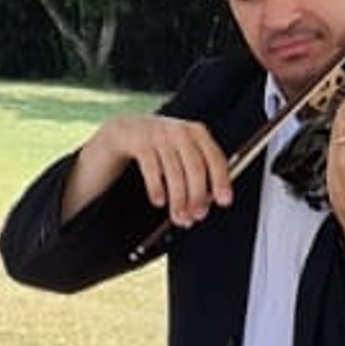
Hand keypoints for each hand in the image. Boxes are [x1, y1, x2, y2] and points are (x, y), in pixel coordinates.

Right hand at [64, 110, 232, 229]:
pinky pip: (150, 166)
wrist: (120, 133)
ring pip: (174, 169)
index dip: (221, 180)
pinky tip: (158, 201)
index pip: (214, 156)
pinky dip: (156, 186)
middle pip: (195, 164)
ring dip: (178, 197)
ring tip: (178, 217)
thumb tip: (201, 207)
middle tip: (196, 215)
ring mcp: (156, 132)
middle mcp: (178, 129)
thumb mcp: (178, 158)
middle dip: (198, 194)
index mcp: (195, 133)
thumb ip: (192, 177)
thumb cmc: (155, 152)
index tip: (224, 201)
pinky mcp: (135, 139)